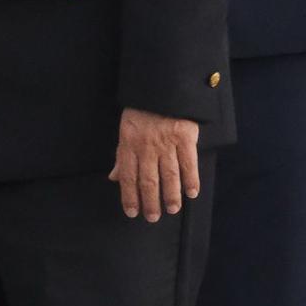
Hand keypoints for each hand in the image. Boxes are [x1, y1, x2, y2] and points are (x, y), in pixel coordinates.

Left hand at [107, 107, 201, 221]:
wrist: (162, 87)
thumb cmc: (141, 111)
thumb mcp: (125, 130)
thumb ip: (121, 156)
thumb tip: (113, 178)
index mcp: (129, 144)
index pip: (128, 176)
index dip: (129, 196)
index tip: (132, 212)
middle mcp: (147, 146)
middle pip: (148, 180)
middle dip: (150, 202)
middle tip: (153, 217)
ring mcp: (166, 142)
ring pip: (169, 175)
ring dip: (170, 195)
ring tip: (171, 209)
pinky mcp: (185, 137)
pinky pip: (189, 163)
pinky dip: (191, 180)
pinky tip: (191, 193)